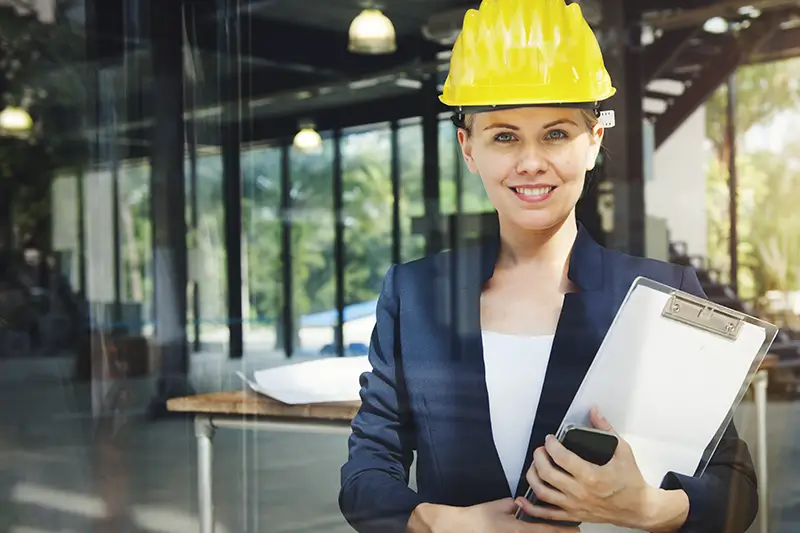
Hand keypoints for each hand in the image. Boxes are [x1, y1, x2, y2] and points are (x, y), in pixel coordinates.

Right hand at [409, 498, 579, 532]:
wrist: (460, 528)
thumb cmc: (477, 518)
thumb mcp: (499, 506)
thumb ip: (514, 504)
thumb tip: (524, 503)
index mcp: (518, 529)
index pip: (546, 529)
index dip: (563, 530)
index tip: (577, 529)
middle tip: (575, 532)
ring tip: (560, 531)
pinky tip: (536, 531)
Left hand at [516, 408, 684, 530]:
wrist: (639, 509)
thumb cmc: (631, 482)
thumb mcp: (622, 451)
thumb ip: (605, 429)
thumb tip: (594, 412)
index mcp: (591, 476)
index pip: (561, 457)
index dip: (551, 444)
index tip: (550, 439)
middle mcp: (580, 492)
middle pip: (547, 473)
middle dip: (539, 457)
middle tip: (541, 450)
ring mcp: (575, 505)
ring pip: (542, 492)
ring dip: (532, 476)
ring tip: (534, 466)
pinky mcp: (573, 515)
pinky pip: (547, 514)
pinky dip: (531, 508)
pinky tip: (523, 500)